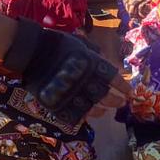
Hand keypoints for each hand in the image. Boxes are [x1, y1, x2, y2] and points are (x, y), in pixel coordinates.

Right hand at [3, 21, 128, 122]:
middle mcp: (85, 82)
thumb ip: (94, 54)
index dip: (123, 86)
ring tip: (104, 109)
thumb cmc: (57, 44)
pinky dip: (83, 116)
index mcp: (92, 65)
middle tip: (121, 103)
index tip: (128, 91)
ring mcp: (71, 95)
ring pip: (93, 110)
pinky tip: (86, 114)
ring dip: (101, 110)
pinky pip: (75, 116)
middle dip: (117, 101)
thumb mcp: (80, 43)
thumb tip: (105, 61)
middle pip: (107, 97)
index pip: (114, 79)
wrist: (31, 52)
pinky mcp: (58, 105)